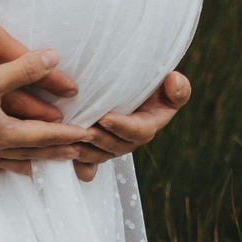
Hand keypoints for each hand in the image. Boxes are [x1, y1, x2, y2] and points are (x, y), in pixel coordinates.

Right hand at [0, 50, 100, 171]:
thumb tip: (55, 58)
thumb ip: (23, 68)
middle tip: (76, 158)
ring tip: (36, 169)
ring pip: (4, 161)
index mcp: (3, 131)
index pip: (43, 134)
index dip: (67, 135)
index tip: (88, 138)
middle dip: (53, 153)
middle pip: (28, 151)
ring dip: (25, 163)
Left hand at [69, 71, 191, 181]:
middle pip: (116, 146)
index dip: (123, 127)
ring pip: (99, 155)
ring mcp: (112, 144)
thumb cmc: (145, 78)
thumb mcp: (165, 82)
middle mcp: (130, 138)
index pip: (140, 131)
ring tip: (69, 140)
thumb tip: (173, 80)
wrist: (123, 81)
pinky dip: (78, 164)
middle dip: (99, 140)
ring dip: (85, 151)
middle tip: (82, 130)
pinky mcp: (96, 146)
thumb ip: (176, 86)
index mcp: (149, 123)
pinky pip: (88, 163)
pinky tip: (66, 156)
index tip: (105, 118)